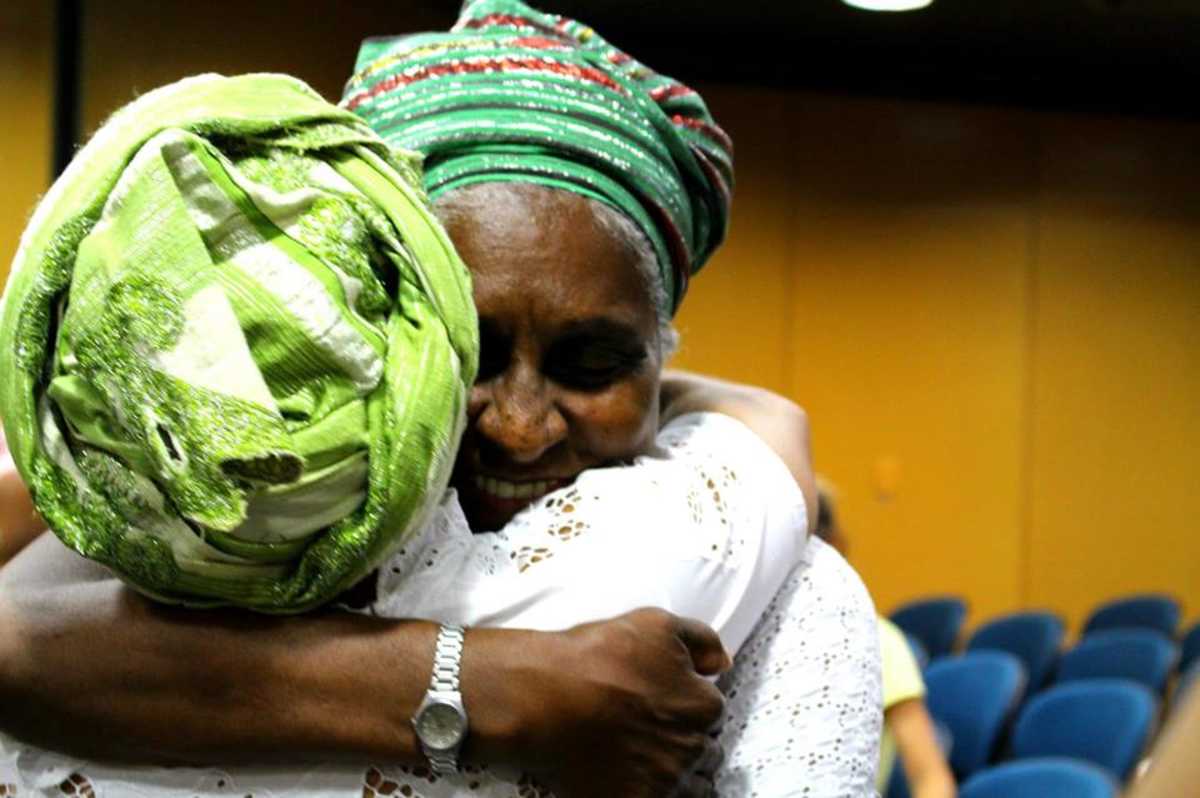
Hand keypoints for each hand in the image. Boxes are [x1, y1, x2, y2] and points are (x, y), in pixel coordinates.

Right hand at [516, 608, 729, 797]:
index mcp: (701, 706)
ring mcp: (664, 781)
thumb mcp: (656, 624)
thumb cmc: (595, 657)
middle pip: (706, 753)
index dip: (688, 705)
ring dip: (677, 776)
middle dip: (686, 742)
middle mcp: (690, 748)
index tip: (668, 703)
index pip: (713, 713)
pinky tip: (631, 779)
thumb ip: (701, 640)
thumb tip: (720, 663)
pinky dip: (652, 794)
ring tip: (647, 760)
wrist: (544, 696)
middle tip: (654, 731)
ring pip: (692, 788)